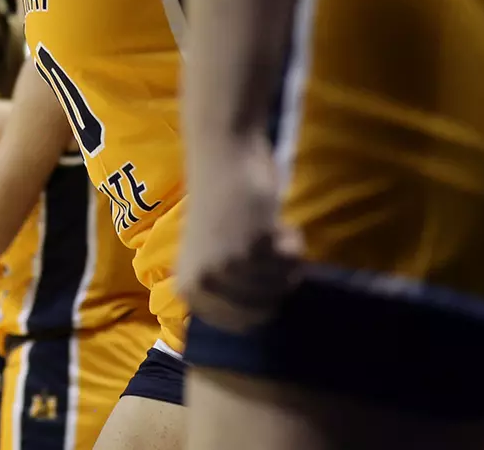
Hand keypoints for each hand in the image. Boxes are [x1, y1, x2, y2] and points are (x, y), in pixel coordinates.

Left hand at [177, 140, 302, 331]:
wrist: (222, 158)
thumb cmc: (219, 205)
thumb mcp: (210, 257)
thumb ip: (225, 289)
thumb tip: (253, 321)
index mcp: (189, 289)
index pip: (239, 324)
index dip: (259, 300)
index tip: (256, 272)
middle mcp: (205, 282)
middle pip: (263, 309)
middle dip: (275, 281)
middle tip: (266, 248)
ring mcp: (229, 266)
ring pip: (280, 286)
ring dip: (286, 259)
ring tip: (271, 232)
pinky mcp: (254, 246)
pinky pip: (291, 262)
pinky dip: (294, 243)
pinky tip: (278, 223)